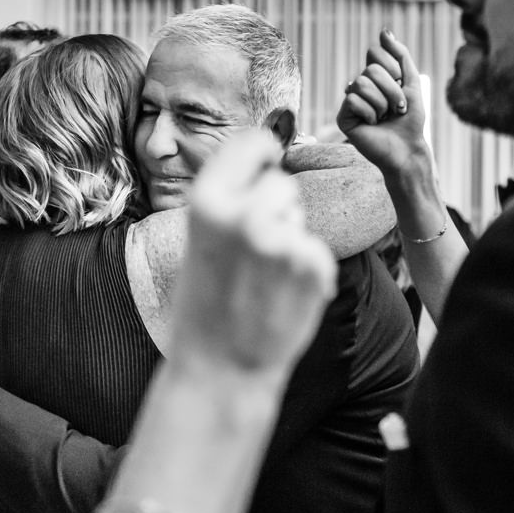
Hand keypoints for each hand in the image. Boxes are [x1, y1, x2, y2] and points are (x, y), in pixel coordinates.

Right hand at [173, 130, 336, 381]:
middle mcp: (246, 214)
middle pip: (281, 185)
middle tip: (251, 252)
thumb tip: (264, 154)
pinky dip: (306, 269)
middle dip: (274, 208)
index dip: (261, 154)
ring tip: (262, 278)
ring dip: (289, 238)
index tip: (264, 164)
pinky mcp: (313, 265)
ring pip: (299, 217)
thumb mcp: (199, 241)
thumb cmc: (204, 306)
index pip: (252, 143)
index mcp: (208, 201)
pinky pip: (314, 248)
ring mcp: (283, 240)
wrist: (220, 368)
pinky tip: (280, 295)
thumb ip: (228, 200)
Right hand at [336, 29, 429, 178]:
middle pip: (370, 70)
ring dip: (382, 103)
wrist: (407, 148)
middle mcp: (360, 88)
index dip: (393, 71)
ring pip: (361, 84)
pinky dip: (370, 113)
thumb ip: (400, 55)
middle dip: (391, 90)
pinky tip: (372, 124)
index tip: (402, 88)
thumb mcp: (411, 82)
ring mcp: (350, 102)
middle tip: (398, 108)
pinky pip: (352, 100)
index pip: (374, 55)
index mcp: (375, 78)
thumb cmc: (411, 119)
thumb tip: (384, 31)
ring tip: (385, 117)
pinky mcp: (343, 118)